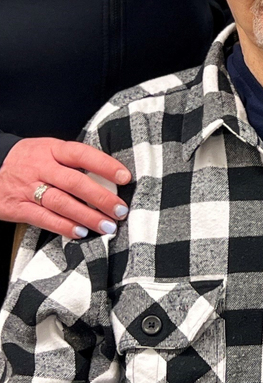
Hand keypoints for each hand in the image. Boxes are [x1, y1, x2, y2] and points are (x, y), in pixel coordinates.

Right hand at [0, 138, 130, 239]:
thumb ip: (72, 161)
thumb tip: (109, 176)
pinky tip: (80, 232)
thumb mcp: (48, 151)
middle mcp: (40, 167)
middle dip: (101, 198)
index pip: (81, 154)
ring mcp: (27, 188)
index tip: (125, 177)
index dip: (105, 165)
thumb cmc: (29, 161)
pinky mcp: (17, 207)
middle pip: (74, 182)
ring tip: (107, 226)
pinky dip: (63, 226)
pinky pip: (43, 218)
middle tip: (120, 210)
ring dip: (86, 216)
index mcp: (51, 149)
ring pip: (61, 202)